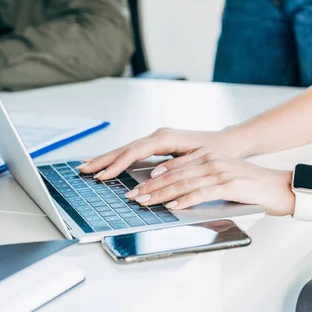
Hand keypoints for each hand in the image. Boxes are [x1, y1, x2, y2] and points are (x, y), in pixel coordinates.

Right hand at [78, 128, 238, 179]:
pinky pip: (132, 152)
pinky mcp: (156, 145)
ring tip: (88, 166)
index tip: (103, 176)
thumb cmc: (216, 151)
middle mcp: (157, 136)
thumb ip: (175, 166)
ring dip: (106, 159)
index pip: (134, 151)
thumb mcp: (198, 159)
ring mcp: (155, 139)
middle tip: (84, 169)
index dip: (116, 164)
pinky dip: (117, 158)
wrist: (227, 142)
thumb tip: (153, 174)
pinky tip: (107, 164)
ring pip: (125, 149)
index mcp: (165, 138)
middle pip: (124, 148)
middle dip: (103, 160)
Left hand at [123, 151, 294, 215]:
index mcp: (208, 156)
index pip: (173, 166)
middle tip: (133, 195)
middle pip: (173, 174)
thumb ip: (201, 179)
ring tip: (145, 202)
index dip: (152, 177)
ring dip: (160, 194)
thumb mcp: (222, 176)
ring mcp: (220, 171)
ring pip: (183, 183)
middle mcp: (212, 160)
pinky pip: (201, 192)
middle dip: (150, 186)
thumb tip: (176, 193)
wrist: (282, 188)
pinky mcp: (230, 184)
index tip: (136, 185)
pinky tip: (172, 206)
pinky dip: (184, 200)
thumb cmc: (252, 186)